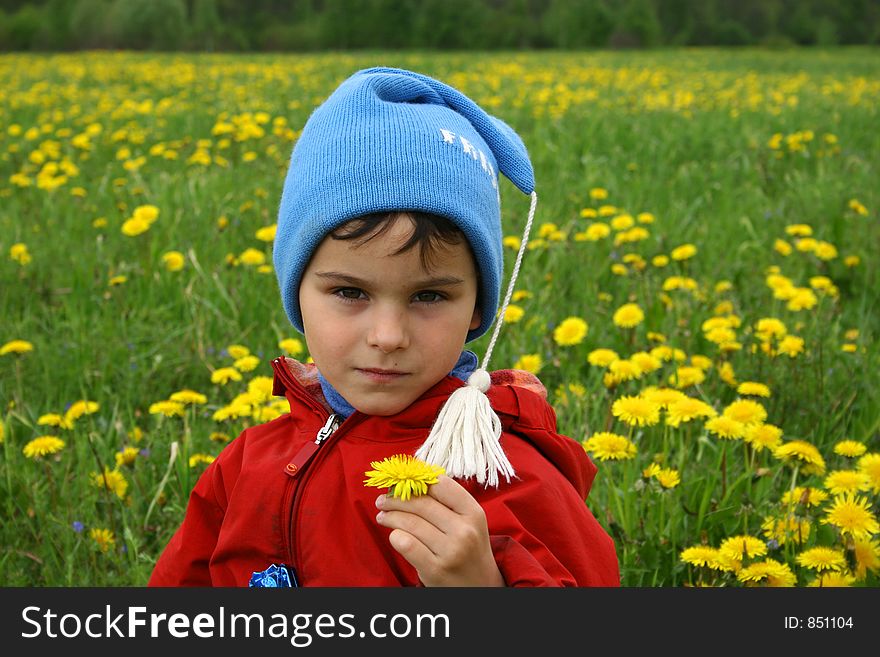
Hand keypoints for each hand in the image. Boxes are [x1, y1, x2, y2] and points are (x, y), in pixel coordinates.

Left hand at [375, 475, 504, 586]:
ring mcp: (450, 551)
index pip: (441, 484)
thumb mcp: (470, 522)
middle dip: (396, 498)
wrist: (480, 587)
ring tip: (383, 516)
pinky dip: (395, 536)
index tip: (404, 482)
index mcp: (474, 513)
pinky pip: (406, 544)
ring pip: (410, 523)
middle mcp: (464, 530)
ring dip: (390, 516)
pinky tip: (394, 535)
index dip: (418, 480)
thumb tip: (413, 478)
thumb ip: (447, 502)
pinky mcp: (435, 570)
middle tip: (383, 499)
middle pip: (421, 502)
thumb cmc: (469, 549)